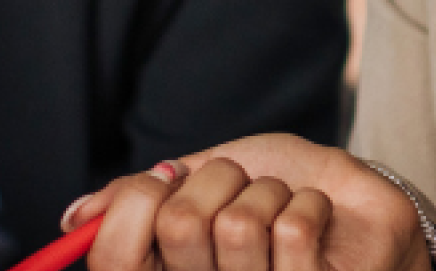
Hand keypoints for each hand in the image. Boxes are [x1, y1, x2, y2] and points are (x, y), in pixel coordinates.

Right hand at [65, 134, 431, 270]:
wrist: (359, 211)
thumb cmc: (278, 199)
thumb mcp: (205, 186)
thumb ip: (144, 199)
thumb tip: (76, 218)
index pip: (112, 257)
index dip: (135, 202)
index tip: (167, 178)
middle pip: (178, 226)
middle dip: (217, 180)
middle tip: (240, 189)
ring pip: (239, 222)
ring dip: (271, 193)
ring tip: (286, 207)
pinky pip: (292, 226)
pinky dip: (312, 202)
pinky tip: (322, 222)